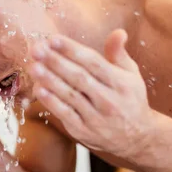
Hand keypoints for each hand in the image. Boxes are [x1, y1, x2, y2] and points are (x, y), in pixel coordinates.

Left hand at [28, 29, 153, 160]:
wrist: (138, 139)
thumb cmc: (130, 100)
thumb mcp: (131, 76)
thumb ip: (119, 54)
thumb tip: (118, 32)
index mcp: (120, 83)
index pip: (93, 62)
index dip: (72, 50)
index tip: (53, 39)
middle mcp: (109, 99)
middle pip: (79, 77)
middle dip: (55, 62)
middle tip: (36, 49)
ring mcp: (95, 117)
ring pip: (70, 95)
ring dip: (50, 80)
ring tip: (33, 66)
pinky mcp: (83, 130)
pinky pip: (65, 114)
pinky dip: (51, 101)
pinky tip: (38, 89)